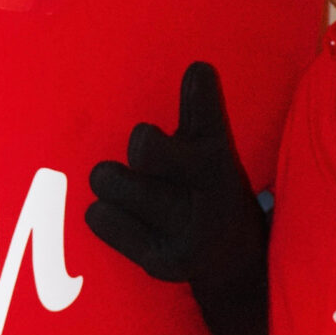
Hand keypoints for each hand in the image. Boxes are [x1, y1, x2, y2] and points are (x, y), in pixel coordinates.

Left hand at [86, 61, 268, 334]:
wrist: (234, 266)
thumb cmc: (209, 189)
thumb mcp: (212, 149)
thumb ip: (200, 111)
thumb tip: (197, 68)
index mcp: (222, 158)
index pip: (209, 118)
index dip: (202, 95)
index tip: (198, 70)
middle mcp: (213, 195)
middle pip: (144, 145)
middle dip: (139, 145)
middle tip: (146, 161)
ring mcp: (188, 232)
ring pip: (110, 180)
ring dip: (114, 182)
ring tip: (133, 192)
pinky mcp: (162, 263)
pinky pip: (101, 218)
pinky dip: (105, 214)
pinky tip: (126, 219)